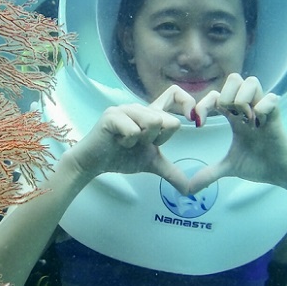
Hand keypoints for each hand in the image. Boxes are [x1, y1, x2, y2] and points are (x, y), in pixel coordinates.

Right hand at [65, 86, 193, 193]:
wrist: (93, 164)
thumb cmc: (120, 158)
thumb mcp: (152, 164)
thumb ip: (172, 172)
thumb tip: (190, 190)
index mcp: (151, 113)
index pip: (175, 94)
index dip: (188, 104)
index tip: (193, 122)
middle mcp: (140, 107)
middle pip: (170, 121)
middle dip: (158, 140)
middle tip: (139, 144)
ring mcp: (126, 109)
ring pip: (155, 122)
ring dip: (143, 141)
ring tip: (127, 142)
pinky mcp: (112, 115)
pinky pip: (135, 131)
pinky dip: (128, 143)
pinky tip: (117, 142)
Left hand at [187, 74, 286, 193]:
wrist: (280, 174)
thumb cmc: (258, 165)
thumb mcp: (228, 168)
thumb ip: (209, 173)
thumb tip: (189, 189)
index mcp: (234, 116)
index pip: (215, 95)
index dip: (203, 105)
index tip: (199, 124)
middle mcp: (248, 108)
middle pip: (234, 78)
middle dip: (225, 95)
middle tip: (226, 116)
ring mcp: (263, 109)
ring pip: (251, 82)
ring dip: (243, 99)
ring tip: (244, 119)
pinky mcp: (277, 116)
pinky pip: (270, 98)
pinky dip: (262, 107)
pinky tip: (258, 124)